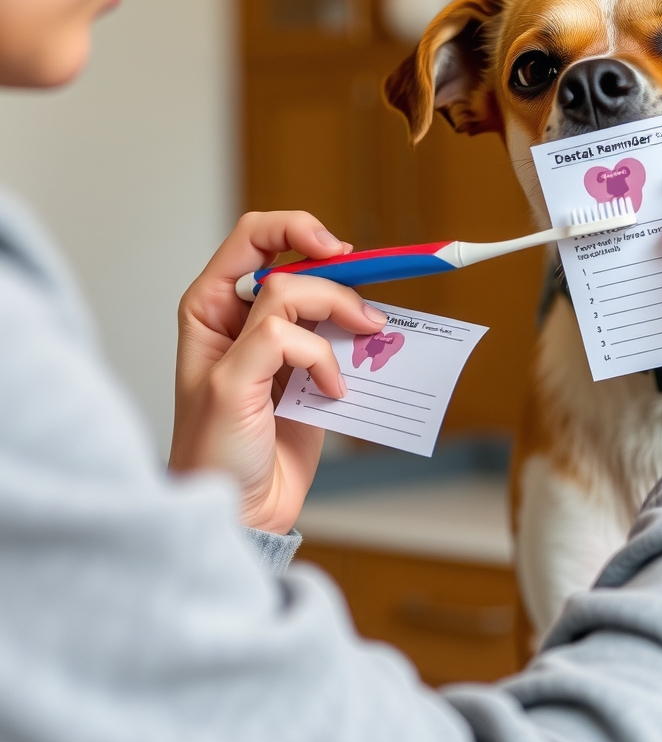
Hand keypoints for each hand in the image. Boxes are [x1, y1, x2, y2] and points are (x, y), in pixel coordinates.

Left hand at [170, 212, 387, 533]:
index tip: (336, 250)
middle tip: (364, 316)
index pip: (255, 237)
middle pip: (302, 265)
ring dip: (353, 315)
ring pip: (327, 300)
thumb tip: (313, 314)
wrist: (240, 512)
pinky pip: (342, 340)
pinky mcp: (310, 370)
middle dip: (338, 282)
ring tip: (370, 338)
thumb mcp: (231, 385)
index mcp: (212, 305)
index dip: (297, 230)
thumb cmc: (212, 454)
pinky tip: (346, 384)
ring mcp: (281, 342)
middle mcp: (245, 316)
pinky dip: (357, 350)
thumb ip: (269, 335)